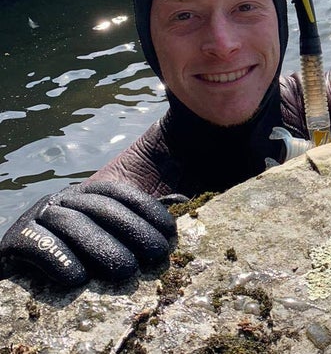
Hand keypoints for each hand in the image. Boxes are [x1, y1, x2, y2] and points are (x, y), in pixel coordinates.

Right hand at [0, 181, 176, 286]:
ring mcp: (37, 216)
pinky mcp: (14, 239)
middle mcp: (62, 199)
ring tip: (126, 270)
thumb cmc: (77, 254)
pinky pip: (36, 243)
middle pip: (100, 207)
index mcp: (85, 192)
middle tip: (157, 253)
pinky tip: (77, 278)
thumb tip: (174, 217)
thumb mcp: (107, 231)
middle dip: (133, 229)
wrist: (22, 269)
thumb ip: (133, 223)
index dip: (146, 208)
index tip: (170, 231)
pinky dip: (57, 259)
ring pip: (72, 224)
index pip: (119, 191)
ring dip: (102, 246)